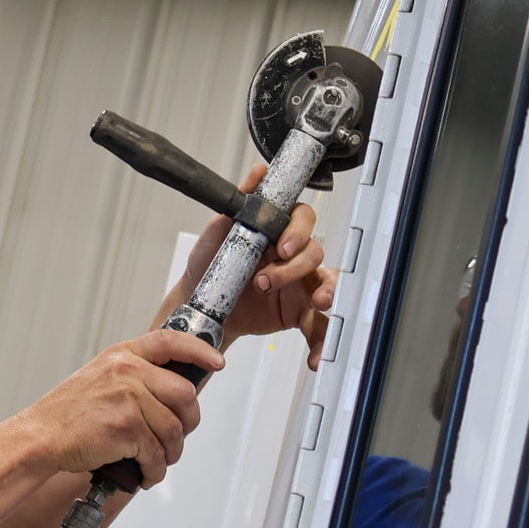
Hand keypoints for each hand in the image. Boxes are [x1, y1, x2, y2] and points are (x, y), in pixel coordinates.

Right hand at [10, 329, 222, 486]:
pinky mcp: (126, 428)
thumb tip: (173, 393)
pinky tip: (145, 473)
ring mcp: (127, 398)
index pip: (171, 341)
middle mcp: (127, 371)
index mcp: (122, 355)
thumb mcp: (100, 377)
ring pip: (174, 429)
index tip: (216, 362)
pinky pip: (157, 454)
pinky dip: (155, 470)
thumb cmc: (67, 415)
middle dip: (188, 422)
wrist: (39, 438)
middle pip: (185, 394)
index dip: (200, 350)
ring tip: (156, 461)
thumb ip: (135, 377)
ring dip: (170, 453)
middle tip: (177, 437)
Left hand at [174, 164, 335, 367]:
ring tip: (318, 306)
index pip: (302, 221)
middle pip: (315, 253)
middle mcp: (293, 256)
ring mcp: (299, 285)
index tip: (283, 248)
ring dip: (327, 295)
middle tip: (270, 280)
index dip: (299, 232)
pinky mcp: (298, 312)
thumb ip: (241, 202)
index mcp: (277, 232)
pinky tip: (315, 356)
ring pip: (326, 285)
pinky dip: (320, 341)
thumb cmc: (210, 264)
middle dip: (298, 267)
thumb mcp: (219, 231)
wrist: (201, 304)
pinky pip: (318, 325)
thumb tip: (258, 171)